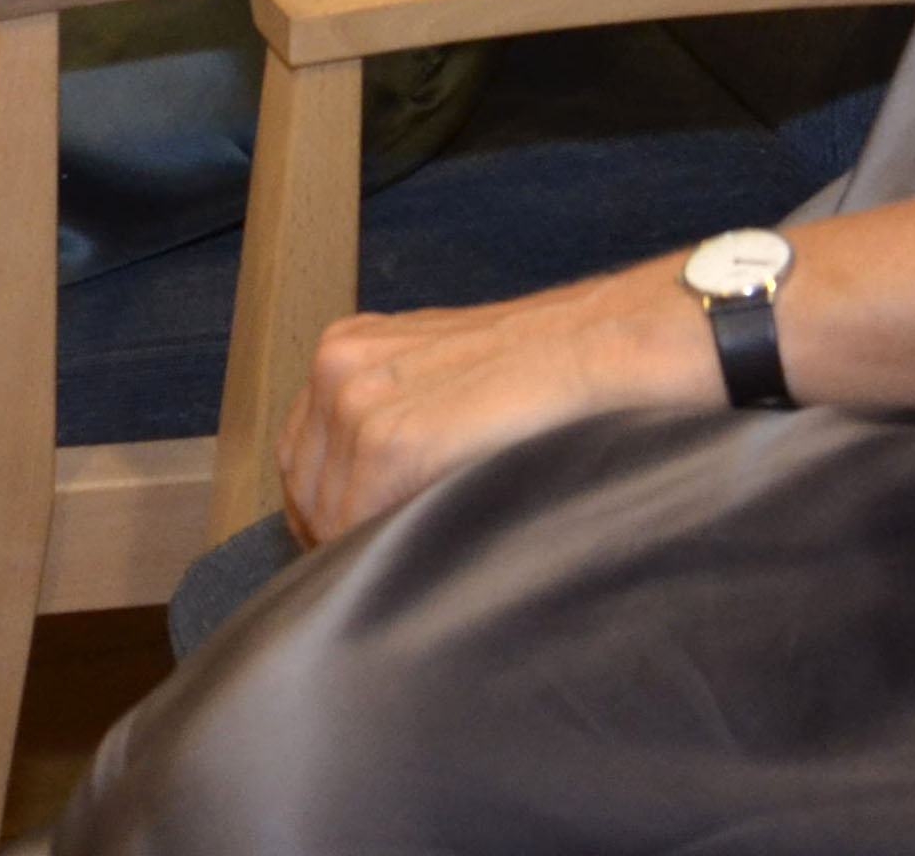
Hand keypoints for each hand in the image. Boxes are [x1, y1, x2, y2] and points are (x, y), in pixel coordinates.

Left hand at [277, 266, 706, 545]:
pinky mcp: (390, 442)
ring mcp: (358, 402)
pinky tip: (436, 552)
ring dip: (369, 544)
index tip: (368, 543)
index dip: (332, 511)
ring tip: (429, 558)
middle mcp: (338, 366)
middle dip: (344, 533)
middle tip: (403, 563)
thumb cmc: (544, 375)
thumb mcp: (446, 380)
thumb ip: (400, 419)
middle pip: (306, 489)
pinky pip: (357, 524)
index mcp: (347, 350)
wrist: (611, 350)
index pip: (304, 459)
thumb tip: (368, 501)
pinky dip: (388, 551)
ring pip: (328, 515)